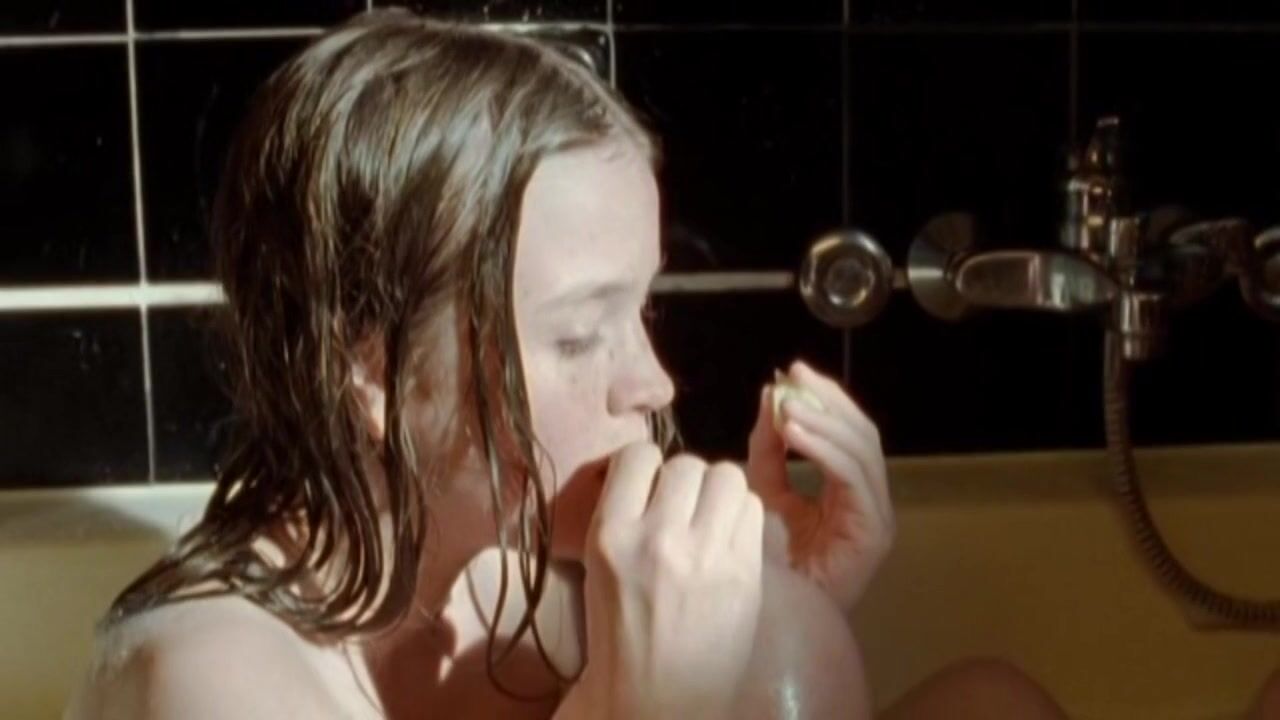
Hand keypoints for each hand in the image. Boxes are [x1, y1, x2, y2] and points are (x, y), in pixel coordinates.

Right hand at [562, 443, 763, 719]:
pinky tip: (732, 540)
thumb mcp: (600, 566)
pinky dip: (744, 515)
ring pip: (727, 476)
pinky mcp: (745, 571)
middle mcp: (657, 537)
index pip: (637, 455)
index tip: (651, 486)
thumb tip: (653, 468)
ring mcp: (706, 554)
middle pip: (686, 464)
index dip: (648, 467)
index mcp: (610, 535)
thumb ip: (625, 515)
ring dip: (720, 492)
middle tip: (685, 510)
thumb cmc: (622, 633)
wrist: (658, 698)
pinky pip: (754, 509)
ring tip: (712, 520)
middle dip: (687, 482)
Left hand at [746, 360, 892, 612]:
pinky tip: (796, 434)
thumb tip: (771, 394)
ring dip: (824, 421)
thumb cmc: (767, 560)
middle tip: (795, 376)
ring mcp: (876, 515)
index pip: (846, 430)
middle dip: (829, 400)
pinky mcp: (872, 532)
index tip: (790, 372)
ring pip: (862, 450)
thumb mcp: (764, 489)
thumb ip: (770, 446)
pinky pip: (853, 479)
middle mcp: (869, 498)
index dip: (823, 397)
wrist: (766, 616)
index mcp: (847, 488)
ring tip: (789, 405)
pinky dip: (825, 451)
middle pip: (861, 433)